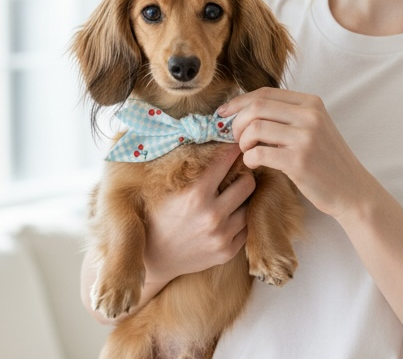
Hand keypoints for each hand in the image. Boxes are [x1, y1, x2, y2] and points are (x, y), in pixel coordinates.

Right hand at [142, 144, 254, 283]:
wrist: (152, 260)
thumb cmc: (158, 218)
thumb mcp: (169, 190)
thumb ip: (191, 171)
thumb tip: (213, 143)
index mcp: (195, 195)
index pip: (226, 161)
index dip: (233, 150)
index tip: (237, 146)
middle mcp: (212, 215)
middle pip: (248, 183)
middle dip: (244, 175)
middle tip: (238, 174)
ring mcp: (221, 236)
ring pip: (250, 206)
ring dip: (243, 200)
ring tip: (234, 196)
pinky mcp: (227, 251)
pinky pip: (246, 228)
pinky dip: (240, 220)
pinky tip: (229, 216)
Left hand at [219, 88, 378, 219]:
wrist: (352, 190)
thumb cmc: (327, 161)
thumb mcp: (314, 128)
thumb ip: (287, 116)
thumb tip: (243, 111)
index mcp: (311, 103)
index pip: (264, 93)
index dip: (238, 102)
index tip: (223, 114)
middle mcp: (310, 115)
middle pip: (256, 107)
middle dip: (237, 123)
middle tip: (235, 138)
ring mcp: (305, 137)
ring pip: (255, 128)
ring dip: (242, 142)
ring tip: (248, 152)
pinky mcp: (299, 161)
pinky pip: (259, 152)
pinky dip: (249, 158)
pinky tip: (254, 163)